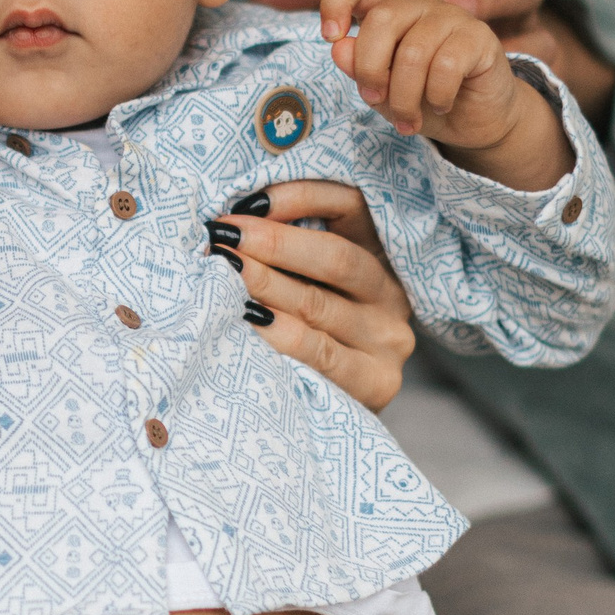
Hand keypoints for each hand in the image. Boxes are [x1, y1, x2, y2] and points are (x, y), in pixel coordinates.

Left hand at [206, 180, 413, 410]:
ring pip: (319, 303)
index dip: (301, 196)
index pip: (351, 206)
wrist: (326, 417)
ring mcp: (388, 340)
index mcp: (378, 255)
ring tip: (224, 271)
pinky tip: (245, 319)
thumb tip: (230, 221)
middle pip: (336, 256)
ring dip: (265, 283)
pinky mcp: (376, 381)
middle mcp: (390, 295)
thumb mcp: (302, 282)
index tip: (248, 201)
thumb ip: (285, 250)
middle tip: (223, 237)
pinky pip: (318, 352)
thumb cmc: (300, 334)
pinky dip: (278, 334)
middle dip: (272, 242)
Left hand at [258, 0, 614, 124]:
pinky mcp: (534, 42)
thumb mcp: (367, 8)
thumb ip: (326, 0)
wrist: (459, 80)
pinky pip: (542, 38)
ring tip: (455, 8)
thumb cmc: (407, 29)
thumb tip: (261, 0)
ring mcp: (514, 1)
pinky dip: (526, 42)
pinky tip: (503, 52)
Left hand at [318, 0, 571, 188]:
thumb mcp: (381, 92)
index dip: (335, 1)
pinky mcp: (479, 36)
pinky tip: (441, 105)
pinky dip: (436, 96)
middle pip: (382, 19)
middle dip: (371, 69)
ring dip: (404, 98)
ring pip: (413, 52)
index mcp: (388, 12)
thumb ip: (359, 69)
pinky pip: (446, 65)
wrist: (475, 121)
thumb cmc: (422, 101)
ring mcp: (451, 17)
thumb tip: (339, 47)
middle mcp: (418, 5)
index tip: (331, 37)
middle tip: (375, 101)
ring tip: (408, 121)